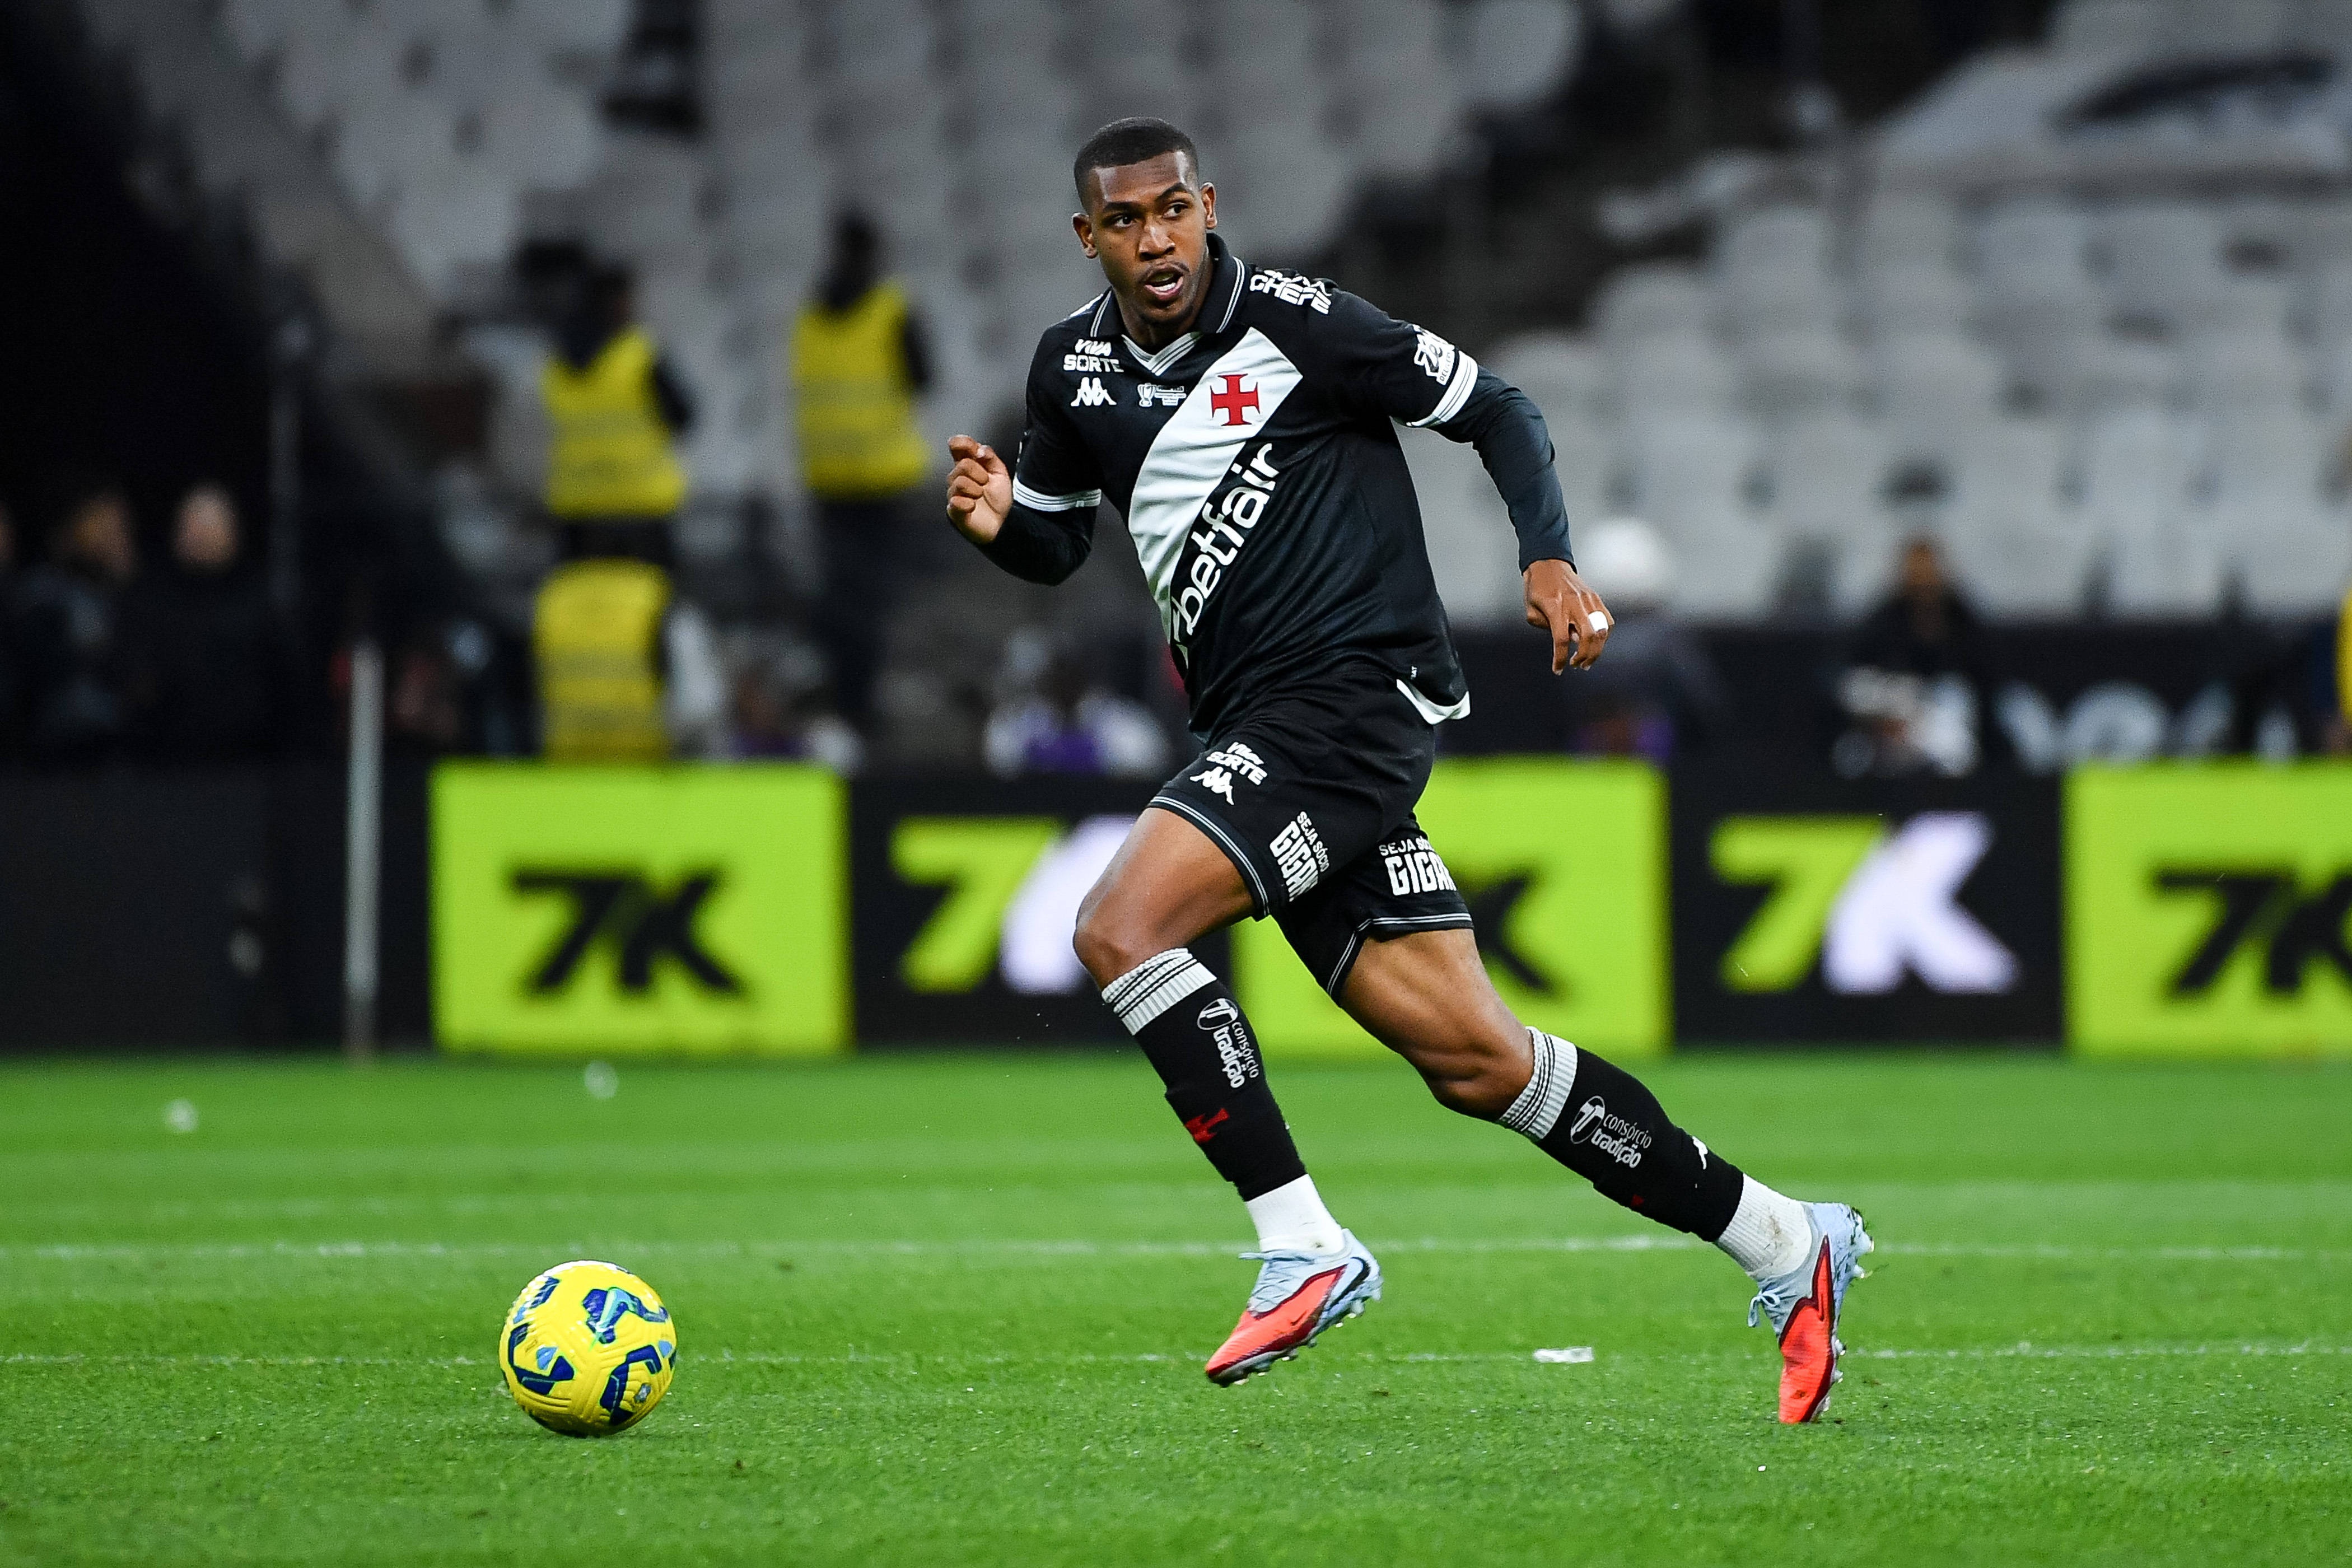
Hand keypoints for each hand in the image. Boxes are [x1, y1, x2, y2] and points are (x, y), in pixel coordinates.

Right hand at [945, 435, 1011, 543]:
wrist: (1004, 523)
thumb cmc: (999, 499)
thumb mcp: (999, 473)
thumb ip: (990, 457)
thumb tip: (979, 449)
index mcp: (968, 465)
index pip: (957, 446)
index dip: (963, 443)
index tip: (977, 452)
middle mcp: (957, 477)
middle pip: (963, 464)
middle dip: (979, 473)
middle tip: (986, 483)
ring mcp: (954, 493)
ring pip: (959, 482)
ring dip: (976, 489)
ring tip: (981, 496)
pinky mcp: (953, 510)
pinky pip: (955, 501)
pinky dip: (968, 504)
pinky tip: (973, 507)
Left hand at [1524, 558, 1611, 673]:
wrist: (1548, 564)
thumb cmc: (1537, 588)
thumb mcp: (1532, 611)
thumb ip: (1547, 628)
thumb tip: (1569, 640)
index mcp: (1555, 607)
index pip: (1561, 640)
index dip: (1560, 659)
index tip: (1558, 670)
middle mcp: (1574, 603)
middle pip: (1588, 636)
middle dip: (1586, 656)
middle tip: (1579, 666)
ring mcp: (1587, 600)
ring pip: (1602, 630)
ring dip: (1597, 649)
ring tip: (1588, 659)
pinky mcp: (1595, 598)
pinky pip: (1606, 620)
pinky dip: (1604, 635)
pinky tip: (1596, 642)